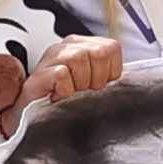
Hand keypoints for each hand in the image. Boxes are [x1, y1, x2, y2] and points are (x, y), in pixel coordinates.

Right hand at [0, 31, 128, 121]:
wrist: (34, 118)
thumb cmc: (65, 102)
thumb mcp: (92, 85)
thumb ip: (108, 76)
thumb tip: (128, 81)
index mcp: (83, 46)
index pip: (112, 48)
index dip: (110, 72)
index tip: (97, 86)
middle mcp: (67, 46)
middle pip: (100, 52)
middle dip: (97, 78)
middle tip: (83, 91)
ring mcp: (51, 57)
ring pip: (80, 59)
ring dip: (80, 84)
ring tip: (71, 94)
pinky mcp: (39, 74)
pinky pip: (62, 74)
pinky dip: (65, 90)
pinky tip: (59, 97)